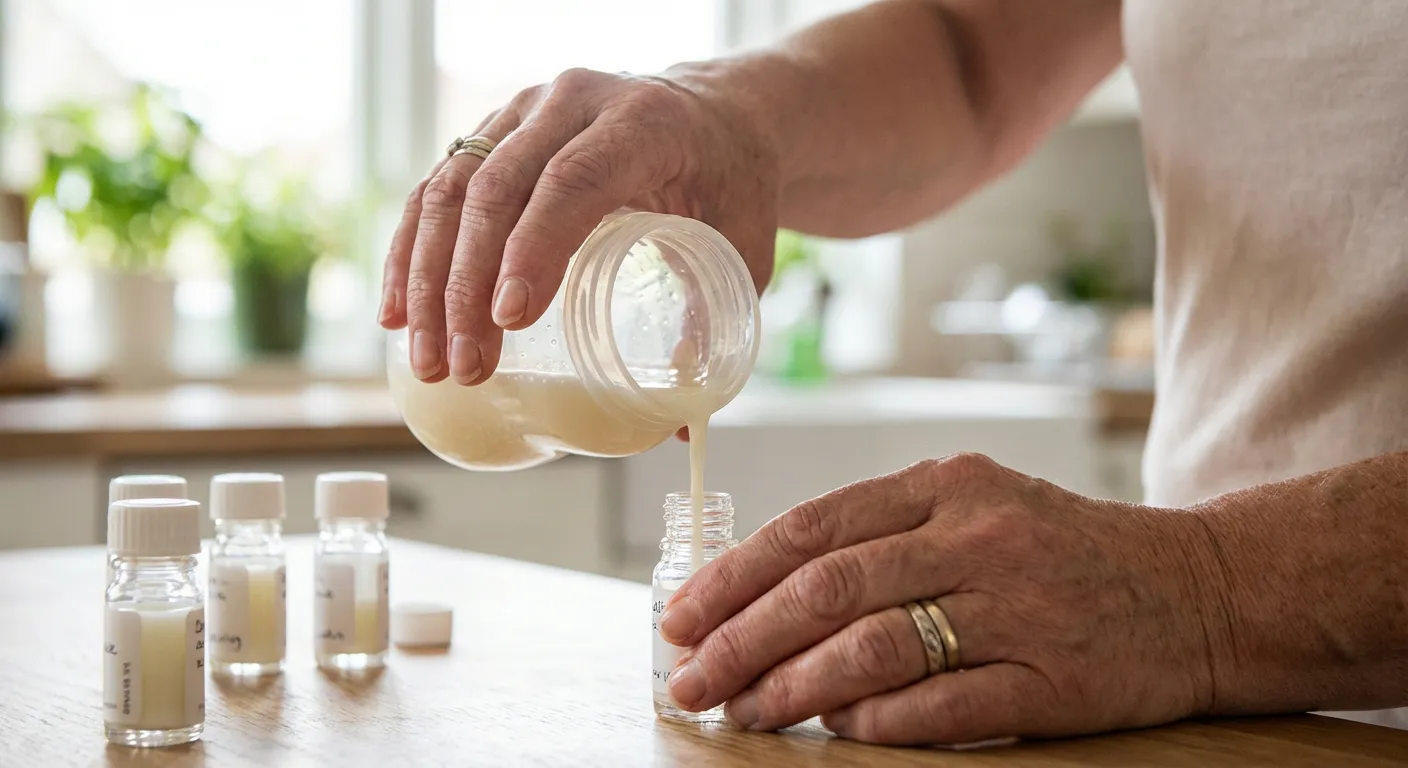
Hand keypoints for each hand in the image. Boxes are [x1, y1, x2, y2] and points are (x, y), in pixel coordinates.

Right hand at [378, 67, 778, 384]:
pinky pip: (435, 189)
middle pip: (497, 189)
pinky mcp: (494, 130)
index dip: (535, 248)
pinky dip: (410, 252)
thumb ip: (713, 325)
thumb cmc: (731, 185)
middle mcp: (572, 103)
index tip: (510, 320)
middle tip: (463, 367)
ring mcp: (524, 112)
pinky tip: (398, 312)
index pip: (574, 181)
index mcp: (641, 123)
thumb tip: (678, 427)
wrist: (715, 117)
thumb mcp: (744, 246)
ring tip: (429, 360)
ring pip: (452, 189)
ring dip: (428, 280)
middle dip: (467, 286)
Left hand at [656, 453, 1222, 744]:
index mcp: (947, 485)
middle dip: (741, 639)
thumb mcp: (976, 506)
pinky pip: (943, 706)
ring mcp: (1018, 607)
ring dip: (793, 688)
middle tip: (691, 680)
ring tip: (745, 714)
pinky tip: (837, 733)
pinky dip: (877, 724)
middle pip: (829, 588)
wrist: (1200, 589)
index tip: (680, 615)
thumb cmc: (1063, 549)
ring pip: (875, 649)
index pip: (814, 527)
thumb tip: (768, 592)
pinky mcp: (1054, 680)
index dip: (735, 575)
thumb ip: (883, 534)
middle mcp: (977, 536)